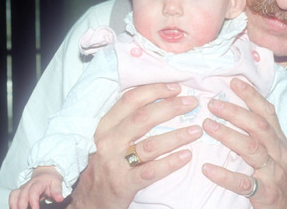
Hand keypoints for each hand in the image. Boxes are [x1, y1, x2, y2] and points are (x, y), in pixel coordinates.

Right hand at [10, 167, 62, 208]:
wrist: (45, 173)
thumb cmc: (51, 181)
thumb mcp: (57, 184)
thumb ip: (57, 191)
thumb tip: (60, 199)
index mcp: (39, 182)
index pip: (34, 191)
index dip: (33, 201)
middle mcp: (28, 185)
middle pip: (22, 194)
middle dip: (22, 205)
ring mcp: (23, 188)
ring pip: (14, 195)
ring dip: (14, 205)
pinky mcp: (19, 192)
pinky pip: (12, 197)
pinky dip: (12, 204)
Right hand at [68, 83, 201, 208]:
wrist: (90, 198)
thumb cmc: (105, 163)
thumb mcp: (109, 137)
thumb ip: (127, 119)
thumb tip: (159, 97)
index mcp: (105, 126)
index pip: (130, 100)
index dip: (154, 91)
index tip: (176, 88)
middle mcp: (108, 142)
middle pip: (143, 118)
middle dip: (170, 107)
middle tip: (192, 103)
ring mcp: (115, 163)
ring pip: (150, 145)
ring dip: (177, 136)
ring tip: (196, 130)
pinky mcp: (124, 183)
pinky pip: (151, 171)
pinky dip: (170, 163)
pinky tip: (186, 156)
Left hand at [201, 78, 286, 208]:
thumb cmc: (276, 178)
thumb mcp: (274, 152)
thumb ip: (259, 134)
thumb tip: (235, 110)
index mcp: (279, 141)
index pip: (267, 112)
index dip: (252, 96)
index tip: (234, 82)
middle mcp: (278, 153)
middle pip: (258, 126)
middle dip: (235, 112)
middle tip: (212, 104)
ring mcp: (272, 173)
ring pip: (252, 149)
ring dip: (228, 135)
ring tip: (207, 126)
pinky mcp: (264, 193)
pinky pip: (243, 183)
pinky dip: (224, 175)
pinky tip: (207, 168)